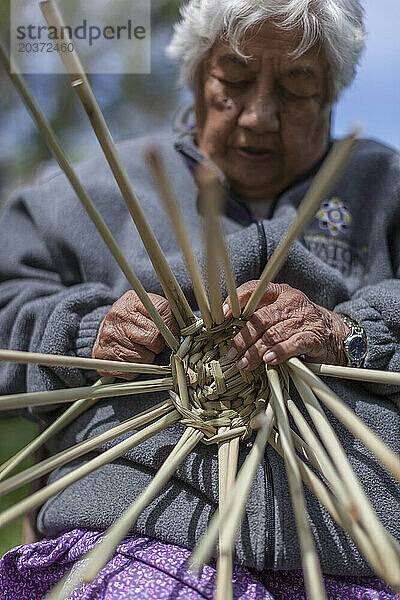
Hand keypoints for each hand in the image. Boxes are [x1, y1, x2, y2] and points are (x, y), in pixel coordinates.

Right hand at [92, 290, 178, 379]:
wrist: (107, 330)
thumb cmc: (136, 320)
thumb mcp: (149, 308)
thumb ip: (167, 315)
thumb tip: (184, 333)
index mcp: (132, 301)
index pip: (162, 313)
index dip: (171, 328)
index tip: (171, 334)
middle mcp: (118, 316)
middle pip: (154, 338)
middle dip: (158, 344)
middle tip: (151, 342)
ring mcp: (108, 337)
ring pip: (144, 357)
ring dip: (147, 357)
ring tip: (138, 348)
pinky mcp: (103, 356)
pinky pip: (131, 370)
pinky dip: (135, 368)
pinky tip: (129, 357)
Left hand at [223, 281, 349, 370]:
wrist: (335, 333)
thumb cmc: (299, 323)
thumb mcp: (280, 312)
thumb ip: (259, 315)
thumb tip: (228, 328)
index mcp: (280, 292)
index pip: (255, 289)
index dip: (238, 299)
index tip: (224, 314)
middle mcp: (291, 302)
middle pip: (261, 319)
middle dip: (243, 338)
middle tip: (232, 353)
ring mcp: (304, 319)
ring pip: (274, 334)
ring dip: (256, 351)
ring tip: (244, 363)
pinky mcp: (315, 337)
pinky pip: (294, 344)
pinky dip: (280, 352)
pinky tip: (269, 360)